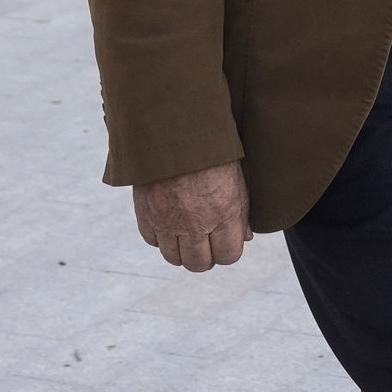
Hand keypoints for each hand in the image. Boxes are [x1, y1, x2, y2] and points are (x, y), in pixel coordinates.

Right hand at [132, 160, 250, 272]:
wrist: (175, 127)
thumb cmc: (211, 151)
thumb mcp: (237, 179)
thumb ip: (241, 213)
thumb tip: (245, 238)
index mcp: (224, 214)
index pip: (228, 256)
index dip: (227, 251)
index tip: (224, 242)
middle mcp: (195, 223)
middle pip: (199, 264)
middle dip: (204, 257)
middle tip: (204, 242)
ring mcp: (168, 221)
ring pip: (173, 258)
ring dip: (180, 250)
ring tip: (184, 233)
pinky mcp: (146, 213)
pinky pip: (151, 240)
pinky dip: (159, 235)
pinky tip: (167, 221)